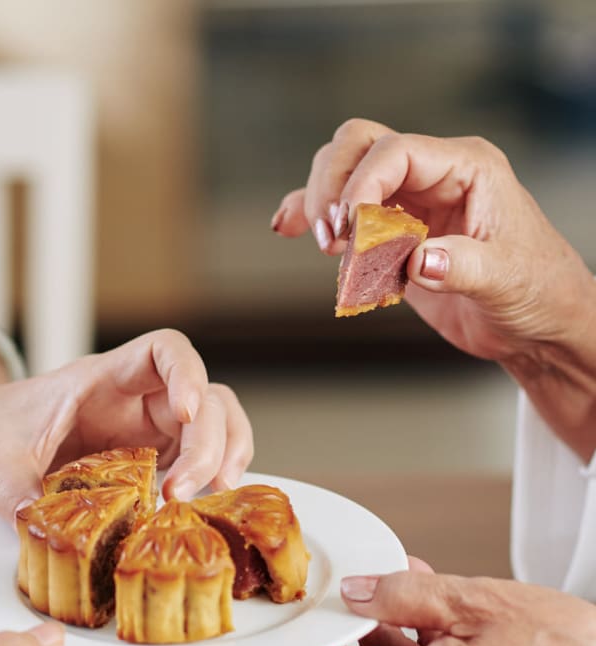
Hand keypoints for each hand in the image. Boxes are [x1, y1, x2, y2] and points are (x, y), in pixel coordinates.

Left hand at [0, 329, 253, 523]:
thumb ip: (14, 496)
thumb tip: (40, 528)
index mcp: (98, 381)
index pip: (164, 351)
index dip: (188, 374)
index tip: (188, 412)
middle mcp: (130, 402)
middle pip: (204, 399)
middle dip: (209, 442)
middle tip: (182, 493)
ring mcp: (140, 433)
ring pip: (211, 428)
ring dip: (221, 459)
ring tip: (209, 499)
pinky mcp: (141, 466)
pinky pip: (191, 465)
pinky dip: (205, 483)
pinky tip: (196, 511)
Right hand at [272, 118, 595, 457]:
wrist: (537, 323)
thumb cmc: (536, 292)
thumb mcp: (506, 280)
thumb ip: (462, 266)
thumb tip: (418, 260)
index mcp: (467, 168)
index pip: (395, 152)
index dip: (361, 184)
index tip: (348, 231)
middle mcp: (434, 174)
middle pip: (359, 145)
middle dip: (332, 186)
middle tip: (331, 238)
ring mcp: (410, 201)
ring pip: (344, 170)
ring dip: (320, 203)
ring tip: (328, 247)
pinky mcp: (391, 231)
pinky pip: (342, 210)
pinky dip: (310, 216)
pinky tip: (285, 227)